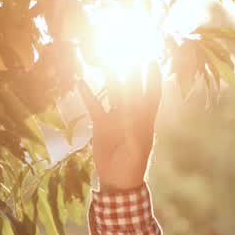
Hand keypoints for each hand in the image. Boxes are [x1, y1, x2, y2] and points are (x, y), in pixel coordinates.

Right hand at [77, 62, 162, 190]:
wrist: (117, 180)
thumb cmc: (133, 166)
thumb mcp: (137, 149)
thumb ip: (134, 131)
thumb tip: (130, 113)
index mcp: (146, 120)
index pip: (152, 94)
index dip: (153, 78)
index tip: (152, 60)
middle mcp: (132, 115)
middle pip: (132, 88)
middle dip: (131, 72)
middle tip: (127, 53)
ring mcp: (116, 118)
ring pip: (113, 93)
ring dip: (110, 79)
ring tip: (105, 61)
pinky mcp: (101, 124)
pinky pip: (94, 105)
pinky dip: (88, 94)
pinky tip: (80, 81)